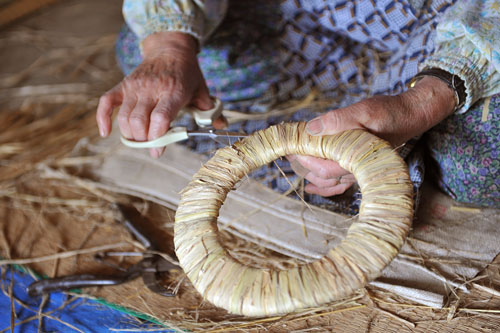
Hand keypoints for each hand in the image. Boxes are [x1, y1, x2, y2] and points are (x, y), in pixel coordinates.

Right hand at [96, 32, 224, 157]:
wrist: (170, 48)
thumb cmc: (187, 73)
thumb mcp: (202, 90)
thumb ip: (210, 111)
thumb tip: (223, 126)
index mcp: (173, 92)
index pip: (160, 118)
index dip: (158, 138)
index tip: (159, 151)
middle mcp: (152, 89)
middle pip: (139, 122)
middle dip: (143, 140)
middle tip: (151, 145)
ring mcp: (135, 87)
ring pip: (124, 117)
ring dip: (129, 135)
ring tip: (140, 140)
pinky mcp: (123, 86)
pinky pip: (106, 103)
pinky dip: (103, 119)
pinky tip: (107, 133)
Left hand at [289, 76, 456, 196]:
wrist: (411, 115)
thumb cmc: (389, 112)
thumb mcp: (363, 110)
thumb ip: (337, 121)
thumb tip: (311, 128)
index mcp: (356, 157)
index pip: (321, 166)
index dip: (301, 157)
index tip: (288, 145)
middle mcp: (357, 170)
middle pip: (321, 176)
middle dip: (301, 163)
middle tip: (285, 150)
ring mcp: (358, 171)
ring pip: (328, 182)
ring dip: (309, 174)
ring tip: (293, 161)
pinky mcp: (360, 168)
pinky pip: (339, 184)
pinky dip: (324, 186)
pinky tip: (311, 186)